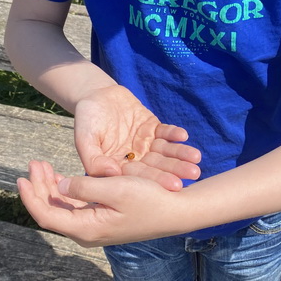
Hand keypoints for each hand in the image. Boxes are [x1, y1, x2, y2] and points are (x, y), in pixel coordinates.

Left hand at [17, 160, 182, 246]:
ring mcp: (95, 228)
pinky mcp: (103, 220)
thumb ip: (84, 187)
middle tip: (35, 162)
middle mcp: (87, 232)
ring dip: (51, 187)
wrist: (176, 212)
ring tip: (43, 166)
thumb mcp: (116, 188)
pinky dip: (66, 191)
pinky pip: (75, 207)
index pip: (47, 215)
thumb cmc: (149, 199)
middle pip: (52, 211)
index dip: (31, 196)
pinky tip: (62, 177)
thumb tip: (60, 187)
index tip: (21, 177)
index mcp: (87, 228)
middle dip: (40, 186)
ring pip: (63, 208)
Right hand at [73, 84, 200, 189]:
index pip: (140, 177)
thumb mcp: (84, 139)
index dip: (157, 180)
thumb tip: (112, 175)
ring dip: (180, 154)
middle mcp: (134, 159)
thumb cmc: (86, 119)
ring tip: (196, 157)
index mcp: (118, 168)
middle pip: (157, 166)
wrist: (94, 95)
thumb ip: (94, 159)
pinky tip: (184, 135)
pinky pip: (165, 132)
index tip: (175, 185)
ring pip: (165, 151)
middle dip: (176, 169)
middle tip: (194, 173)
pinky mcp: (151, 127)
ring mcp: (144, 143)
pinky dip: (174, 133)